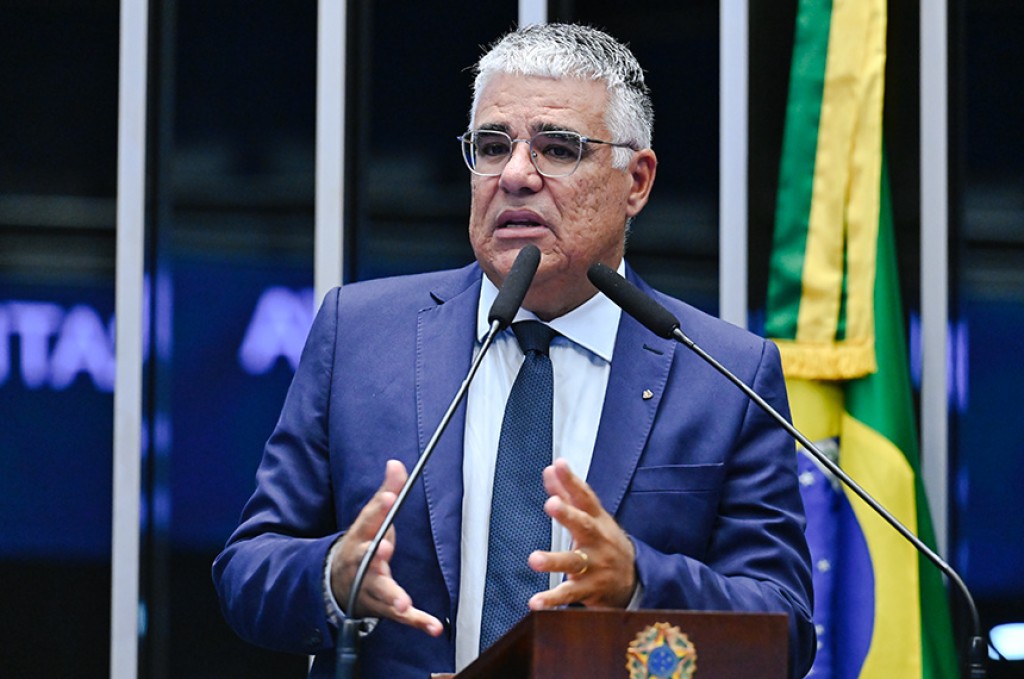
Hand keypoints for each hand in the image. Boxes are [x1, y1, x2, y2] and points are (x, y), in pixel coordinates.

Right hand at [330, 459, 442, 636]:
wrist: (336, 584)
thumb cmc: (362, 545)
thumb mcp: (370, 519)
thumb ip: (386, 492)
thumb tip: (396, 463)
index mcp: (360, 538)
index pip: (367, 521)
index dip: (377, 509)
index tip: (388, 497)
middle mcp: (362, 565)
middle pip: (368, 560)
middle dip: (376, 555)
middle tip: (384, 549)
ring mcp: (371, 589)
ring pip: (381, 593)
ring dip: (393, 597)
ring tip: (403, 603)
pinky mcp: (384, 608)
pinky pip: (401, 617)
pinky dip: (418, 622)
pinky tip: (435, 627)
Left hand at [527, 459, 636, 609]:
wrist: (634, 580)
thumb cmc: (605, 541)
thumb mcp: (592, 517)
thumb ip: (568, 493)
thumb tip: (551, 467)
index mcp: (597, 520)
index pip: (585, 497)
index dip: (572, 481)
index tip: (559, 465)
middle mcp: (597, 541)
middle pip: (584, 526)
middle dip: (568, 515)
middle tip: (551, 503)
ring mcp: (595, 566)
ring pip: (575, 562)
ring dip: (554, 561)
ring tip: (534, 559)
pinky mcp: (589, 589)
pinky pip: (569, 595)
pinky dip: (552, 600)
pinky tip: (535, 602)